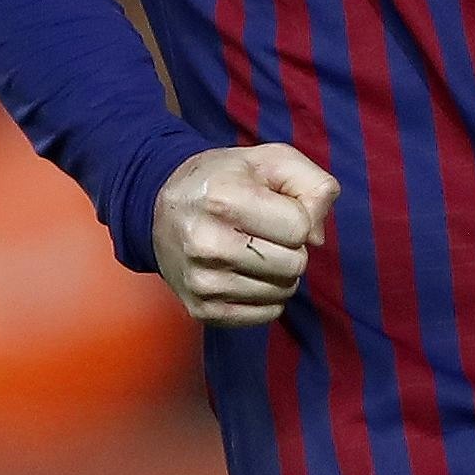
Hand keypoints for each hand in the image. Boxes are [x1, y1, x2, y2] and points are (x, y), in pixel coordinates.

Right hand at [152, 143, 340, 326]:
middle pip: (294, 265)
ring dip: (278, 273)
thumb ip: (314, 185)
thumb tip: (317, 238)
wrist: (158, 207)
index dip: (297, 216)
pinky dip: (265, 296)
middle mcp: (207, 243)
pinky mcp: (202, 309)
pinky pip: (266, 314)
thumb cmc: (223, 179)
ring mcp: (202, 281)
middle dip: (290, 248)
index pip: (300, 228)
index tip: (274, 208)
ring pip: (282, 292)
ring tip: (252, 250)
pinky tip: (245, 273)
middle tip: (264, 232)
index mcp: (223, 198)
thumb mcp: (271, 160)